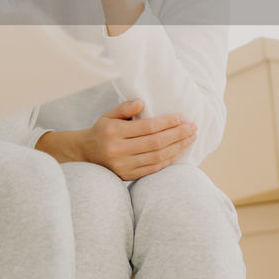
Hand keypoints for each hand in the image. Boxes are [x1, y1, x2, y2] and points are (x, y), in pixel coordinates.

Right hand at [78, 100, 196, 180]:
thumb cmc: (102, 131)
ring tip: (190, 139)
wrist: (85, 154)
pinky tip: (179, 152)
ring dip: (178, 148)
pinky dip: (169, 160)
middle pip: (156, 143)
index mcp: (113, 132)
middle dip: (178, 135)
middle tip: (193, 128)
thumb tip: (142, 103)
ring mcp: (123, 165)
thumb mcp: (108, 115)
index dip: (167, 123)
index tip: (182, 117)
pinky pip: (153, 169)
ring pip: (157, 157)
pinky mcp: (127, 176)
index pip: (148, 127)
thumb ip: (124, 108)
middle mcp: (118, 150)